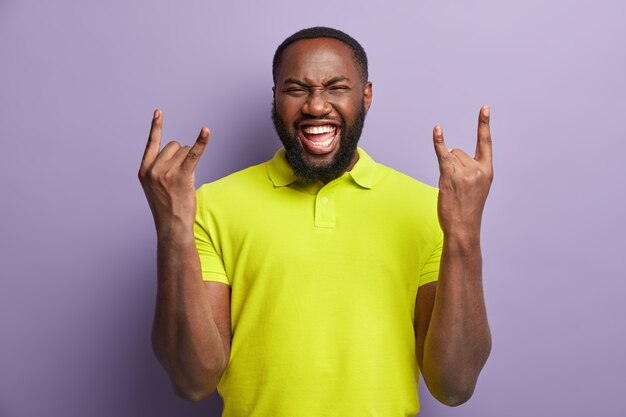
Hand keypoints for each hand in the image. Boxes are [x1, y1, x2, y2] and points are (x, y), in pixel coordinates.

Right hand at [138, 109, 209, 233]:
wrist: (171, 227)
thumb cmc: (167, 207)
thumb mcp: (155, 186)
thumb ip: (160, 168)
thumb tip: (180, 149)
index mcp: (144, 170)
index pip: (151, 143)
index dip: (156, 127)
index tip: (158, 111)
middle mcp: (153, 169)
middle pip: (174, 145)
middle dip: (181, 157)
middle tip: (179, 178)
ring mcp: (166, 173)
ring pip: (185, 151)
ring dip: (190, 162)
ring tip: (185, 182)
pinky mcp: (182, 176)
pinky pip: (194, 154)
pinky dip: (202, 142)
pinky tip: (206, 131)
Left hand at [433, 105, 492, 236]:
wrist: (463, 228)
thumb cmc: (467, 210)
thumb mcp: (477, 188)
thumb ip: (471, 170)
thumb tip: (451, 153)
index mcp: (487, 171)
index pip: (486, 143)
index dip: (484, 124)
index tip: (484, 108)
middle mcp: (478, 169)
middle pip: (458, 152)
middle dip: (453, 166)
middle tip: (456, 187)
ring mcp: (464, 172)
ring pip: (449, 157)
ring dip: (445, 169)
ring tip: (451, 189)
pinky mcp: (450, 175)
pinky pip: (442, 153)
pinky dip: (438, 141)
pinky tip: (437, 130)